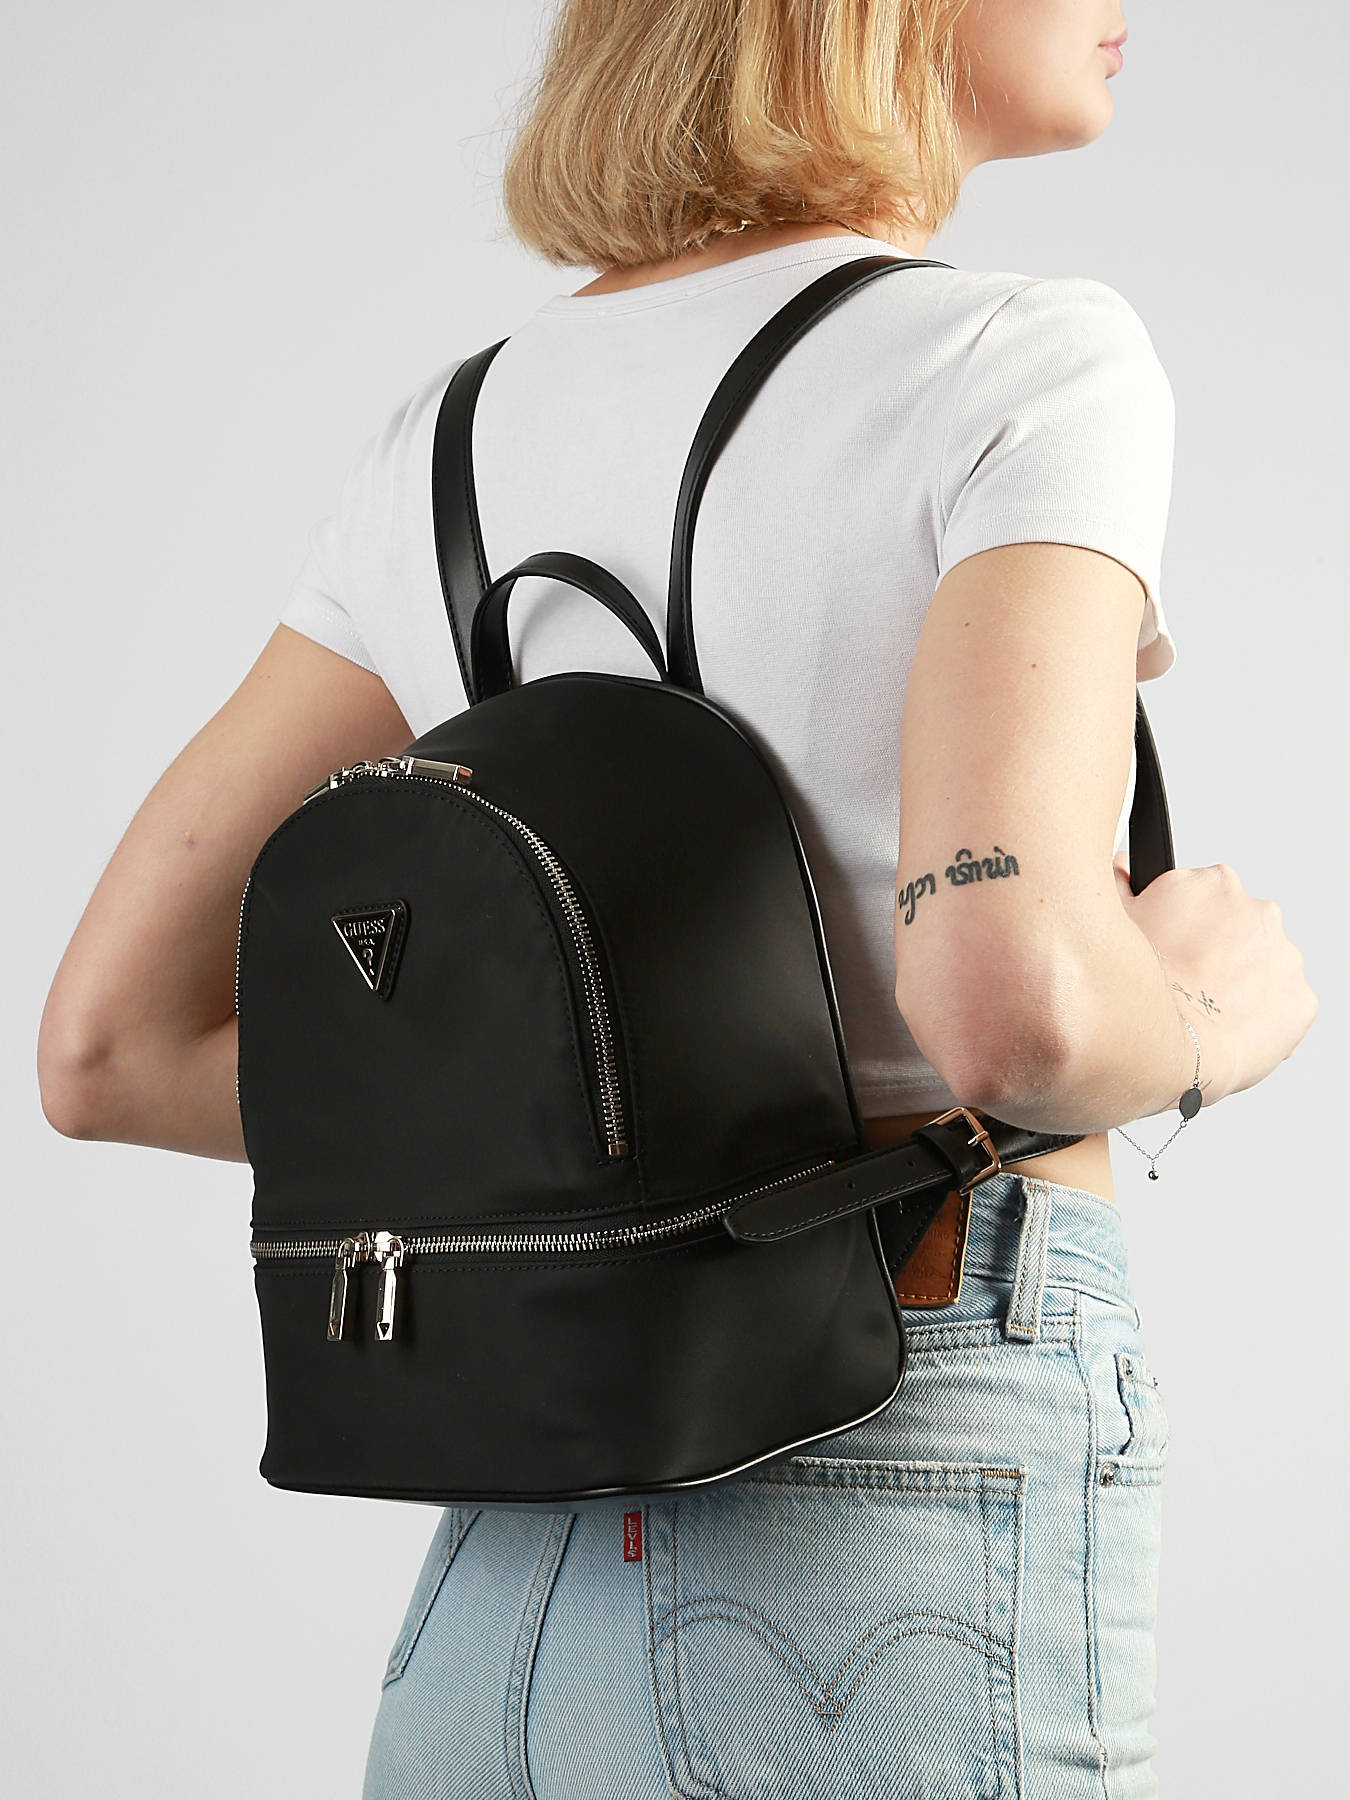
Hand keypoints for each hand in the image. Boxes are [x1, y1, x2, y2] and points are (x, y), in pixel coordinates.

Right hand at [1112, 855, 1317, 1102]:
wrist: (1168, 1050)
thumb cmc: (1138, 988)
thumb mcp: (1112, 923)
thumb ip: (1118, 885)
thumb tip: (1121, 868)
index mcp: (1214, 884)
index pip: (1204, 896)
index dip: (1183, 923)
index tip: (1172, 946)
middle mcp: (1257, 911)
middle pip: (1238, 926)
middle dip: (1216, 949)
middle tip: (1185, 979)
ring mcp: (1284, 956)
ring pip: (1262, 965)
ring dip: (1241, 980)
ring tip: (1203, 1007)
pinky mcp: (1300, 1000)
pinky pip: (1282, 1005)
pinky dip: (1261, 1015)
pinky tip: (1227, 1026)